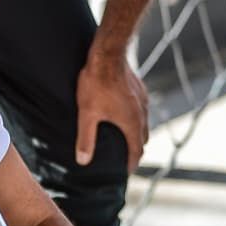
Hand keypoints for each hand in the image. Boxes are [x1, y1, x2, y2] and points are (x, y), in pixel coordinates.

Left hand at [75, 50, 148, 172]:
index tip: (127, 172)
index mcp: (132, 123)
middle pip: (142, 138)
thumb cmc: (97, 83)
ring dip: (136, 133)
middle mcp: (141, 113)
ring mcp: (142, 100)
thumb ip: (86, 139)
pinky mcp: (139, 89)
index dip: (131, 163)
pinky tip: (124, 114)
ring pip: (143, 123)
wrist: (108, 54)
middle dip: (136, 150)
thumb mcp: (87, 114)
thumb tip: (83, 161)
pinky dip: (135, 118)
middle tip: (126, 158)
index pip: (136, 150)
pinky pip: (140, 109)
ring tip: (126, 139)